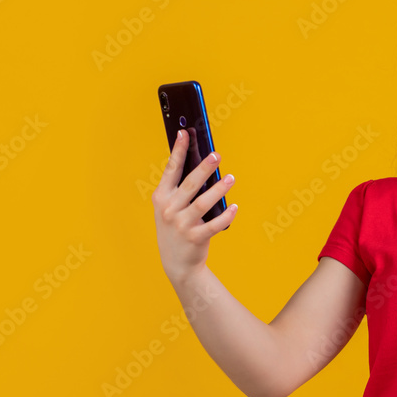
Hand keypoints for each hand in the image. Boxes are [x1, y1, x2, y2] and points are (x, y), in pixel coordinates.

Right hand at [152, 129, 236, 284]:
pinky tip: (235, 207)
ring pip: (204, 202)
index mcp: (161, 198)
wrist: (177, 263)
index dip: (179, 151)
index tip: (185, 133)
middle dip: (204, 167)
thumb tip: (202, 165)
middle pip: (190, 184)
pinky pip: (214, 224)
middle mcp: (169, 210)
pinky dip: (226, 215)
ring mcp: (181, 224)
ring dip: (219, 189)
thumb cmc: (176, 228)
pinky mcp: (195, 238)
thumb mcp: (170, 207)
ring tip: (231, 178)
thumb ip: (180, 189)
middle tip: (217, 155)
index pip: (171, 170)